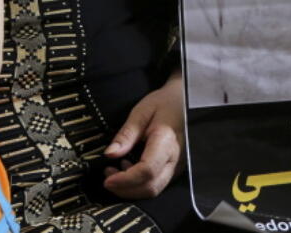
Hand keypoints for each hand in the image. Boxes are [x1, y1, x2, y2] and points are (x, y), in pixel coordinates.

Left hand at [103, 73, 184, 198]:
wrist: (183, 101)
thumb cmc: (164, 103)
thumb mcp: (141, 112)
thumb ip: (126, 134)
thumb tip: (110, 154)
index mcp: (167, 141)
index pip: (147, 171)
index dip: (125, 180)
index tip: (107, 179)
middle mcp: (175, 158)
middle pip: (151, 187)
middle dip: (125, 189)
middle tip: (107, 177)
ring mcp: (177, 165)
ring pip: (154, 189)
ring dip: (131, 188)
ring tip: (115, 171)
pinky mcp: (174, 168)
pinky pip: (157, 183)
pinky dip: (139, 183)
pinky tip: (128, 169)